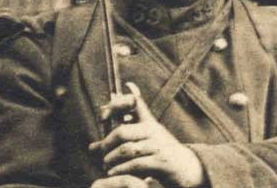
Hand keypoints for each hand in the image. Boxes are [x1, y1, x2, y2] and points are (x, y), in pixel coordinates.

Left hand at [89, 83, 204, 187]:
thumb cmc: (159, 153)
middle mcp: (154, 130)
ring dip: (111, 160)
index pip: (133, 102)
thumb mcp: (144, 141)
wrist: (186, 168)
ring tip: (106, 165)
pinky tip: (113, 173)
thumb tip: (90, 146)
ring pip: (126, 149)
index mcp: (149, 121)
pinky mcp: (161, 161)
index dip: (116, 105)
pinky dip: (120, 170)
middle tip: (101, 153)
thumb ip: (118, 144)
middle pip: (122, 132)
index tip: (102, 116)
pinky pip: (134, 164)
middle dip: (107, 144)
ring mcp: (158, 145)